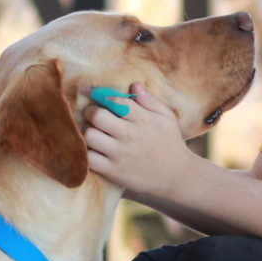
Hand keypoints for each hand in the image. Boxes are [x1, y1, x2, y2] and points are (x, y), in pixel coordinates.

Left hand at [83, 83, 193, 198]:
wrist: (176, 176)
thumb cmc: (170, 143)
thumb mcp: (166, 118)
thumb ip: (150, 100)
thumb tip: (134, 84)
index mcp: (142, 119)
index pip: (114, 100)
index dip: (98, 93)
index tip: (88, 91)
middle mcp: (130, 135)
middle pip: (97, 116)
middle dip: (90, 112)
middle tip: (91, 114)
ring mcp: (120, 154)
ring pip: (89, 136)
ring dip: (85, 132)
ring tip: (91, 132)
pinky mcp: (113, 171)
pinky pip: (89, 159)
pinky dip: (85, 153)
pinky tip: (92, 150)